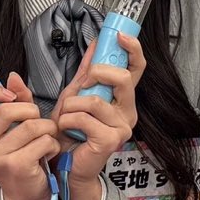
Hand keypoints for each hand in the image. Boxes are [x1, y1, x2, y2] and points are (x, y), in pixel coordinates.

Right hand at [0, 75, 59, 199]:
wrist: (26, 198)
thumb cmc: (22, 160)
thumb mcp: (15, 130)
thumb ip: (16, 102)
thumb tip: (13, 77)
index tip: (9, 95)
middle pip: (6, 109)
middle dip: (31, 111)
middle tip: (38, 122)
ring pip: (31, 126)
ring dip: (47, 129)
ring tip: (47, 139)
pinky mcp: (15, 165)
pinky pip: (42, 141)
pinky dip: (52, 145)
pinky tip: (48, 154)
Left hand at [57, 33, 142, 199]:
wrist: (63, 164)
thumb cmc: (70, 133)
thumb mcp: (75, 95)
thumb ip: (86, 72)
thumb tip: (95, 44)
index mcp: (122, 99)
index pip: (136, 68)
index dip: (132, 48)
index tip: (118, 35)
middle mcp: (127, 112)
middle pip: (122, 78)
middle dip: (95, 75)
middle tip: (80, 86)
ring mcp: (122, 127)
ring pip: (95, 100)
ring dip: (71, 106)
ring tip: (65, 118)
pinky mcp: (111, 140)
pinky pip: (84, 118)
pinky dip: (68, 121)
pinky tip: (65, 130)